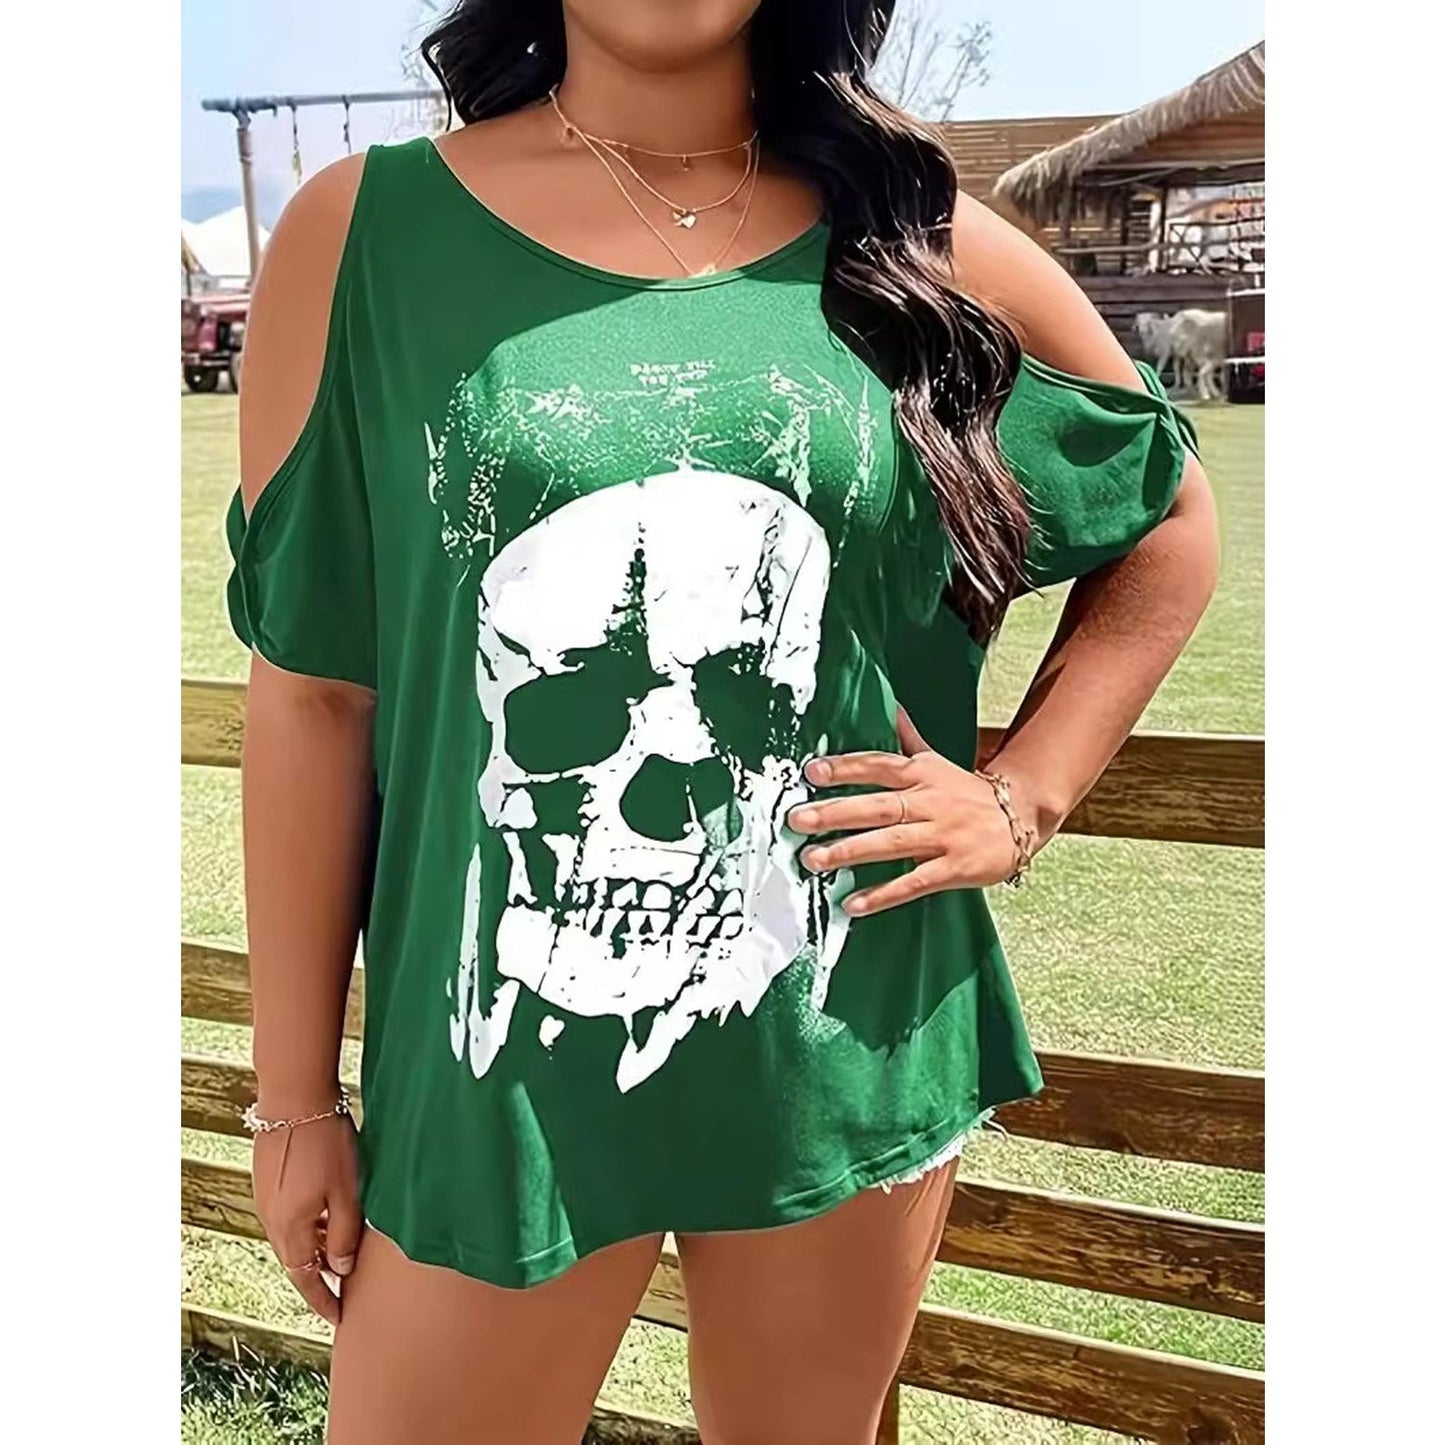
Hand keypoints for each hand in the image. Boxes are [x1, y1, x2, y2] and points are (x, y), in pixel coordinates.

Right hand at [251, 1111, 359, 1325]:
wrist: (293, 1097)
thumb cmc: (326, 1143)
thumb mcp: (347, 1191)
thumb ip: (345, 1234)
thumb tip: (341, 1270)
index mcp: (291, 1229)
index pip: (306, 1279)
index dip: (323, 1300)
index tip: (338, 1317)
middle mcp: (272, 1220)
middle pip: (296, 1261)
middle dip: (318, 1278)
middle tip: (343, 1289)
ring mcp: (266, 1200)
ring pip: (291, 1239)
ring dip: (313, 1250)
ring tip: (340, 1254)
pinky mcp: (267, 1181)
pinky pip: (287, 1217)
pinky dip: (306, 1227)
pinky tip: (325, 1216)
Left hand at [787, 707, 1031, 916]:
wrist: (1022, 818)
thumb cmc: (967, 793)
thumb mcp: (938, 762)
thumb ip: (909, 740)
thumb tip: (890, 706)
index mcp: (922, 774)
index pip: (878, 766)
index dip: (845, 768)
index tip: (811, 771)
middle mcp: (930, 802)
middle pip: (877, 805)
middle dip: (835, 813)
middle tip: (797, 820)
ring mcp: (942, 836)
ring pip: (891, 842)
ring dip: (850, 852)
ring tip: (813, 860)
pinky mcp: (954, 869)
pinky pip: (914, 882)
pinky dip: (883, 894)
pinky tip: (853, 903)